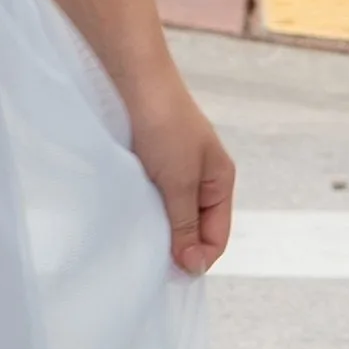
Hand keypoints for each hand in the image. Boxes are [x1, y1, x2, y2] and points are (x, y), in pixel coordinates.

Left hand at [124, 75, 234, 274]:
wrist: (132, 78)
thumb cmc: (163, 124)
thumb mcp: (179, 181)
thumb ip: (186, 224)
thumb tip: (193, 267)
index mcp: (220, 181)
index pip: (216, 237)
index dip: (195, 258)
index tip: (166, 269)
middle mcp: (201, 177)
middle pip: (194, 229)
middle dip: (175, 244)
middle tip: (148, 254)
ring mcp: (174, 169)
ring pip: (170, 214)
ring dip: (157, 226)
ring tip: (137, 230)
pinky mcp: (149, 162)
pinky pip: (151, 197)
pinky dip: (142, 208)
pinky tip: (127, 210)